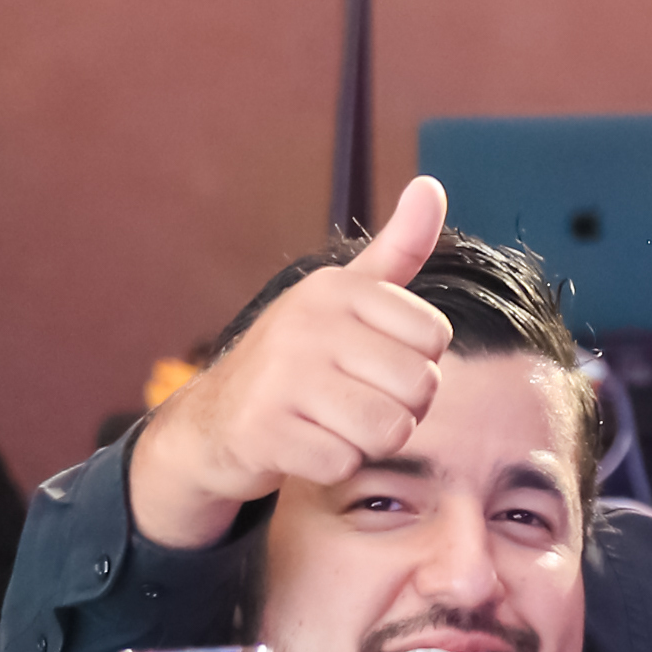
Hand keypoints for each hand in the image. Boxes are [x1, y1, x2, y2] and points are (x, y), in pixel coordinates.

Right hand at [126, 176, 452, 549]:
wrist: (215, 419)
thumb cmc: (301, 358)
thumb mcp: (349, 296)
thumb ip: (398, 249)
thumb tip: (431, 185)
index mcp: (336, 288)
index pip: (435, 339)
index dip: (416, 363)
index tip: (374, 362)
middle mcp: (307, 322)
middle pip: (421, 388)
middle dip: (401, 409)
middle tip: (357, 402)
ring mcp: (281, 376)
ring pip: (390, 430)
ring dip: (370, 441)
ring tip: (334, 423)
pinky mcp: (264, 430)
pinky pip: (346, 464)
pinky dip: (333, 466)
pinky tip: (306, 446)